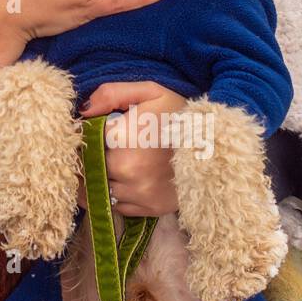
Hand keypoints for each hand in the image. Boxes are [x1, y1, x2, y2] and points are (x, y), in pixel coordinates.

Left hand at [78, 81, 188, 217]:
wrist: (218, 145)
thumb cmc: (180, 115)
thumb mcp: (149, 91)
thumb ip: (110, 94)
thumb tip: (83, 112)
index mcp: (121, 138)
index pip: (83, 141)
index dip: (84, 137)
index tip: (91, 133)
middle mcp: (126, 169)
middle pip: (88, 169)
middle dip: (89, 160)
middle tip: (102, 150)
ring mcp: (138, 192)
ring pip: (100, 191)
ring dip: (101, 180)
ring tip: (114, 165)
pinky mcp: (150, 209)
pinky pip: (118, 206)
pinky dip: (117, 196)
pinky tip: (127, 180)